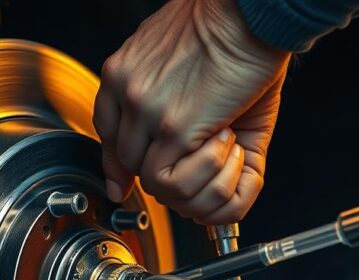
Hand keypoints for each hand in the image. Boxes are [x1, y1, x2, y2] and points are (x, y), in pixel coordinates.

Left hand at [94, 0, 289, 223]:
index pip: (106, 132)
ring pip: (149, 179)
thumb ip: (150, 86)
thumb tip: (151, 124)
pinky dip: (206, 173)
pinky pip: (174, 182)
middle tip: (201, 156)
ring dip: (190, 174)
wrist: (251, 12)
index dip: (117, 165)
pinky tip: (228, 142)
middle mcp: (127, 91)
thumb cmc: (224, 24)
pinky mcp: (175, 129)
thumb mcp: (171, 52)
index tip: (122, 184)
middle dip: (163, 170)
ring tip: (223, 144)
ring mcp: (147, 112)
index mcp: (122, 72)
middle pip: (128, 161)